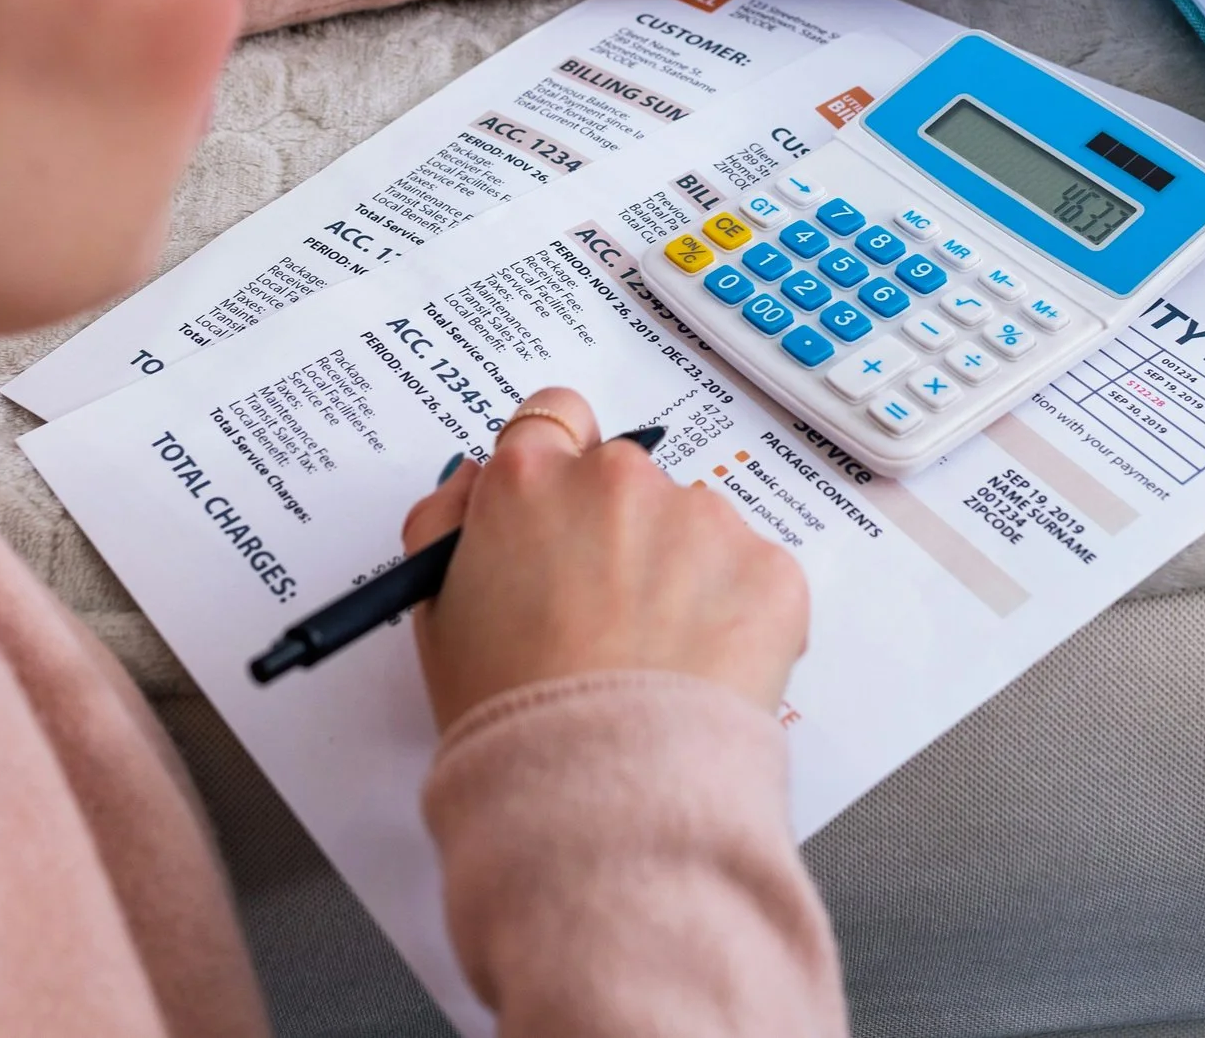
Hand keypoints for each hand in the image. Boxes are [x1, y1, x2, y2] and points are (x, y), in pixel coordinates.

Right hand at [400, 388, 808, 730]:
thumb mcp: (435, 614)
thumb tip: (475, 481)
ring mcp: (703, 519)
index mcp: (530, 480)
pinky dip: (735, 617)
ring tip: (653, 661)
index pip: (553, 417)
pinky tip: (699, 673)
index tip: (565, 513)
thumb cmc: (510, 713)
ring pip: (695, 527)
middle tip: (604, 616)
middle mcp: (619, 479)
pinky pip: (752, 577)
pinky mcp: (769, 568)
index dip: (557, 466)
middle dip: (620, 530)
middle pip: (626, 478)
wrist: (604, 786)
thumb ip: (446, 523)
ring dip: (682, 573)